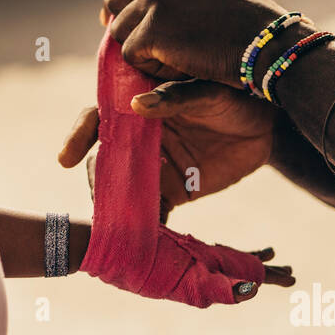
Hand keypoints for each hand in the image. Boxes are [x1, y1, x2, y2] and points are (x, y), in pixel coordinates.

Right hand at [74, 33, 292, 305]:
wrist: (267, 127)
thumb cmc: (236, 97)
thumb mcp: (209, 92)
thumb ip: (176, 97)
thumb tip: (138, 105)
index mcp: (139, 109)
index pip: (98, 119)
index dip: (78, 136)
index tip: (66, 158)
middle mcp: (138, 140)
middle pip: (104, 163)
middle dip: (98, 185)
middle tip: (99, 206)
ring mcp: (153, 168)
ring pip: (123, 191)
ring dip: (117, 211)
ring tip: (115, 230)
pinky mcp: (172, 193)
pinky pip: (151, 211)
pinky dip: (145, 227)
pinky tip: (142, 242)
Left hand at [100, 0, 288, 86]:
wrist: (268, 43)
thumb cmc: (248, 23)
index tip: (118, 18)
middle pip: (115, 1)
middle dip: (127, 26)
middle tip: (152, 47)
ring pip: (121, 30)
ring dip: (142, 50)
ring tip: (176, 57)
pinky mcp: (154, 29)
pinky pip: (130, 54)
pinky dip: (149, 67)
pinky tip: (178, 66)